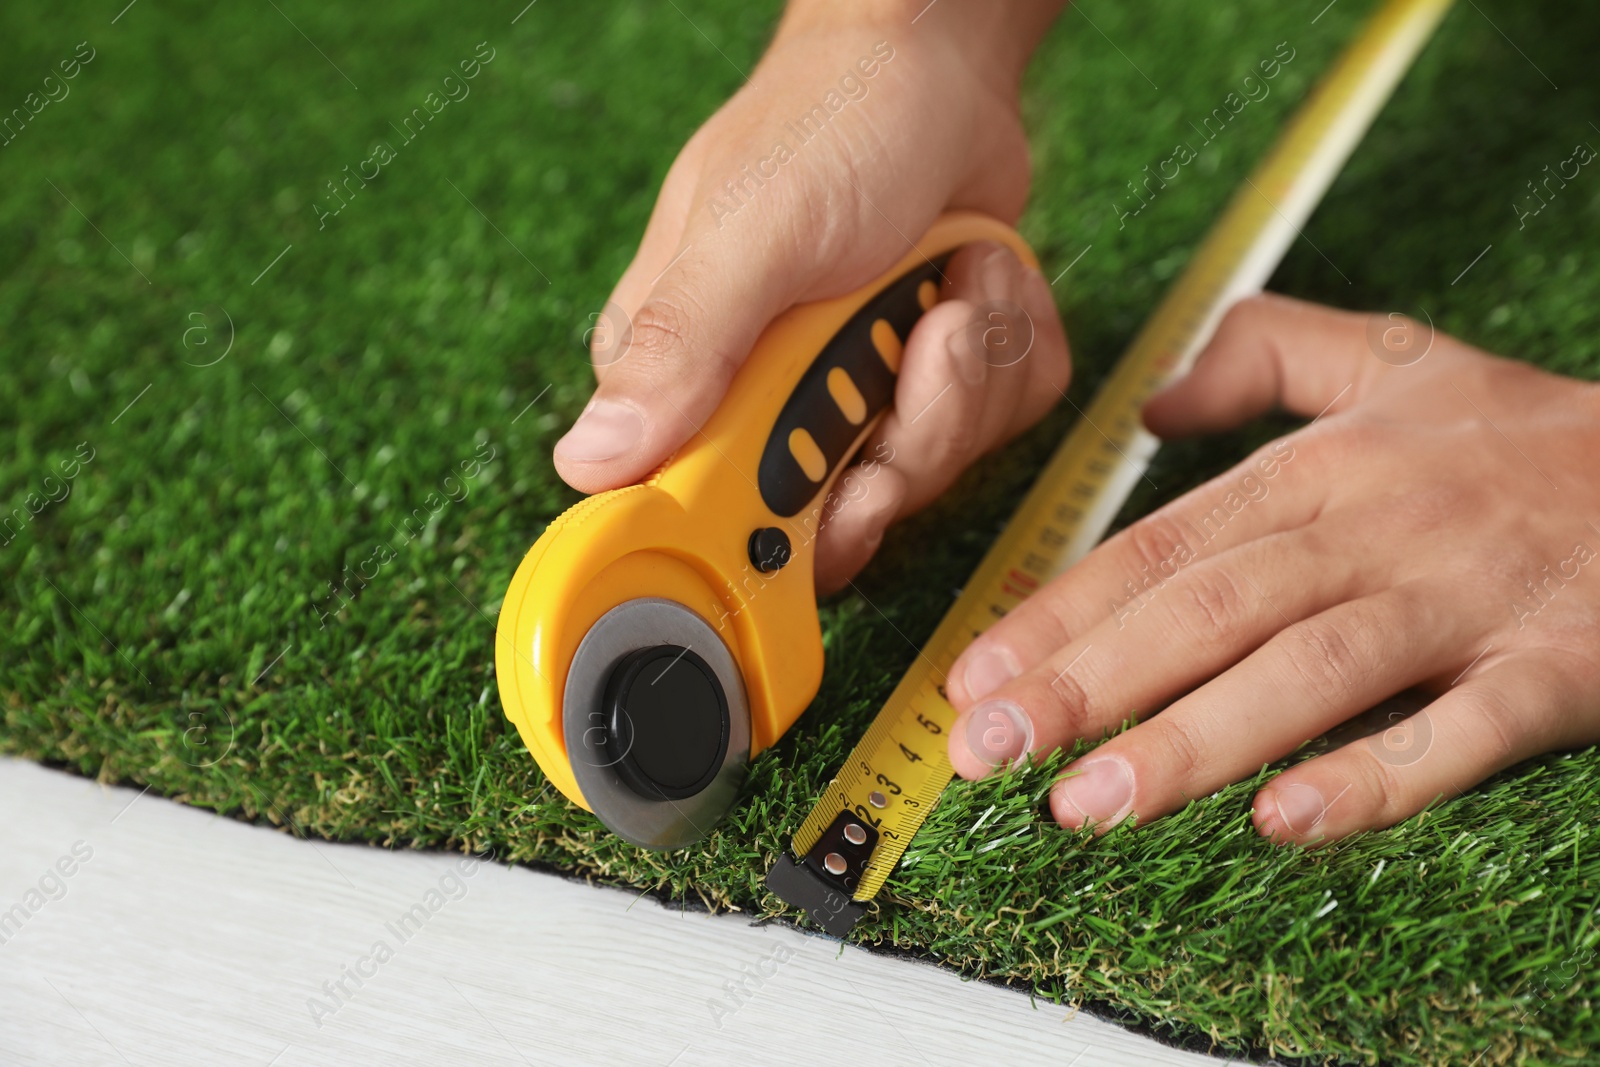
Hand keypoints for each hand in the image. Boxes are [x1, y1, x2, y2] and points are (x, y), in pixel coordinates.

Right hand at [553, 0, 1070, 591]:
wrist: (933, 64)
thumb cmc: (825, 127)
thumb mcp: (747, 233)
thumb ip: (680, 350)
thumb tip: (588, 463)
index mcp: (689, 384)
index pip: (715, 521)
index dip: (790, 536)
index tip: (853, 494)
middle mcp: (768, 406)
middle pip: (850, 514)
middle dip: (912, 428)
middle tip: (925, 336)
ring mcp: (859, 396)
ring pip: (940, 468)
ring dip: (972, 369)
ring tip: (952, 277)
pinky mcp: (938, 382)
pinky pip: (1001, 420)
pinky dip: (1012, 344)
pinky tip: (978, 273)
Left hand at [945, 293, 1599, 844]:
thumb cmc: (1533, 435)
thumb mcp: (1395, 358)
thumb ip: (1265, 352)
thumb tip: (1151, 399)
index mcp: (1327, 469)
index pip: (1160, 546)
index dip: (1059, 612)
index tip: (973, 675)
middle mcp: (1380, 528)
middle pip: (1207, 608)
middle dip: (1087, 683)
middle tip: (988, 750)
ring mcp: (1468, 601)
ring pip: (1307, 670)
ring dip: (1190, 742)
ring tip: (1086, 804)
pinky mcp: (1558, 667)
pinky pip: (1458, 731)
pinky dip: (1373, 779)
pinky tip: (1281, 825)